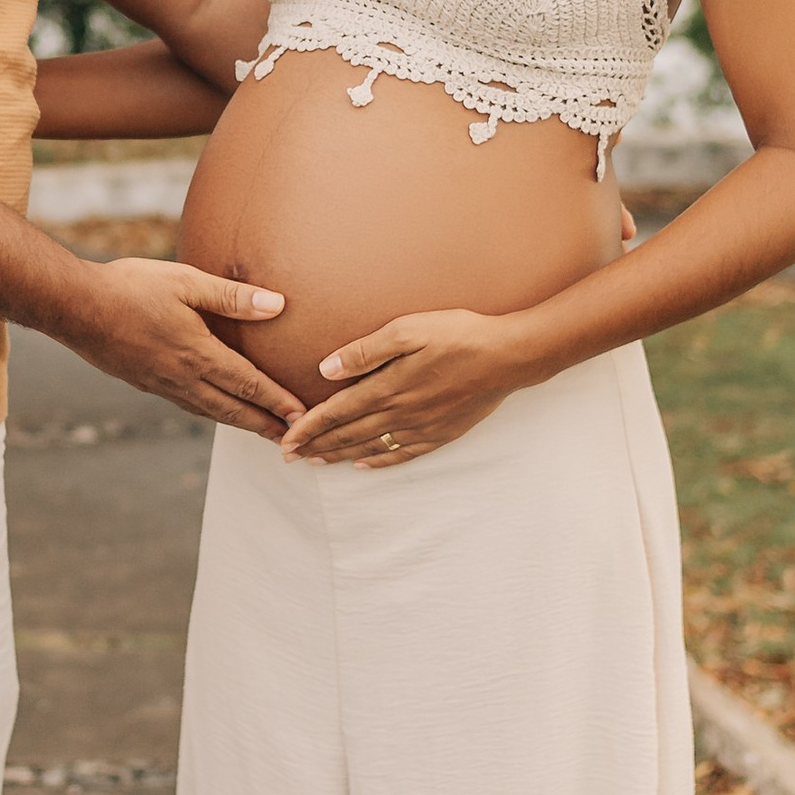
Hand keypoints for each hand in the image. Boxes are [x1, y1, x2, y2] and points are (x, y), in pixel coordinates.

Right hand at [61, 260, 299, 438]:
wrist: (74, 307)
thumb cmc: (129, 287)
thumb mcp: (185, 281)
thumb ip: (231, 296)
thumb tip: (277, 304)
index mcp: (197, 353)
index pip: (249, 384)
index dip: (278, 402)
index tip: (302, 416)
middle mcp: (182, 378)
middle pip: (234, 410)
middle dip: (265, 426)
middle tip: (292, 440)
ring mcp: (162, 385)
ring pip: (210, 412)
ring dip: (240, 423)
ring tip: (261, 430)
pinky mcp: (145, 383)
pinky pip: (188, 406)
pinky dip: (212, 413)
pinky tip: (215, 409)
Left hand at [279, 307, 529, 465]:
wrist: (509, 356)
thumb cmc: (459, 334)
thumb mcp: (409, 329)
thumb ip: (366, 351)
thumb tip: (327, 369)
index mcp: (389, 387)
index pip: (338, 411)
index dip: (309, 426)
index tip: (285, 438)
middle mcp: (402, 413)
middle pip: (349, 434)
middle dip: (316, 445)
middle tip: (289, 457)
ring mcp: (422, 427)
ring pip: (371, 447)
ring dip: (340, 455)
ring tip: (316, 461)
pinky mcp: (441, 433)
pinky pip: (402, 454)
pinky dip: (379, 462)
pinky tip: (364, 465)